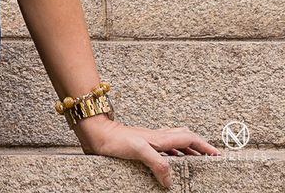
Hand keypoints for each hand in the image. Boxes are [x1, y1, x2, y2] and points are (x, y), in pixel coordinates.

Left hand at [74, 115, 219, 186]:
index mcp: (161, 138)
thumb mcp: (138, 151)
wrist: (97, 133)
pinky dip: (172, 154)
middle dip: (199, 146)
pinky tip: (169, 162)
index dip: (204, 146)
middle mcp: (157, 137)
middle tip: (209, 157)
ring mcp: (149, 140)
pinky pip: (163, 148)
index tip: (217, 154)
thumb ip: (157, 163)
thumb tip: (169, 180)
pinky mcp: (141, 144)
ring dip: (187, 150)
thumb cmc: (116, 139)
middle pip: (185, 138)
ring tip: (195, 161)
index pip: (189, 139)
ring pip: (174, 143)